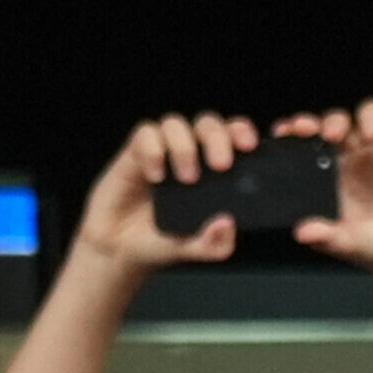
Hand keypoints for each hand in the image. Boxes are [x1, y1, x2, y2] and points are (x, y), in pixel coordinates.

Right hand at [83, 111, 264, 280]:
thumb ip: (214, 243)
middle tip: (221, 165)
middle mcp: (190, 153)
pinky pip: (145, 133)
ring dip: (184, 146)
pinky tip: (156, 175)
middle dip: (218, 138)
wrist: (120, 247)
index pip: (234, 137)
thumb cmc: (161, 240)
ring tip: (186, 179)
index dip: (244, 131)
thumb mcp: (193, 249)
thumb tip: (227, 223)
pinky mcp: (136, 152)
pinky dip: (153, 150)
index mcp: (213, 170)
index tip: (253, 144)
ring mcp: (163, 150)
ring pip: (176, 124)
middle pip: (208, 124)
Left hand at [293, 98, 372, 299]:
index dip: (288, 138)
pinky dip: (371, 118)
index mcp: (323, 180)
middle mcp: (342, 161)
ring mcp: (366, 151)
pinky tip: (370, 134)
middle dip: (306, 124)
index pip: (299, 149)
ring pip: (344, 119)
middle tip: (302, 131)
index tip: (280, 137)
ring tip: (334, 136)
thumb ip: (326, 237)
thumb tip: (302, 233)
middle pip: (317, 129)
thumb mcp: (348, 244)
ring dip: (335, 121)